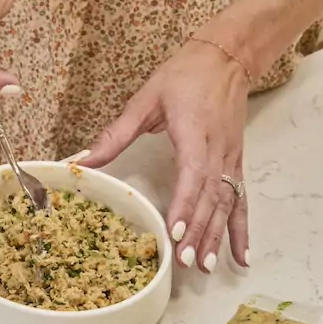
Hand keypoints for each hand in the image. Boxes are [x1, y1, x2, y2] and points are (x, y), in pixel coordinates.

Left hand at [80, 40, 251, 270]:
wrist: (226, 56)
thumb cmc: (186, 74)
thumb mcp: (145, 99)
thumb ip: (115, 134)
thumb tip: (80, 160)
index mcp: (195, 135)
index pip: (192, 177)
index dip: (184, 207)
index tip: (175, 233)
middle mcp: (217, 152)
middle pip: (210, 198)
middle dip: (197, 232)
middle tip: (185, 262)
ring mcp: (230, 160)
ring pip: (226, 205)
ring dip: (216, 237)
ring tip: (206, 267)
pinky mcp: (235, 164)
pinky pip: (240, 201)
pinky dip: (240, 229)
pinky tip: (241, 256)